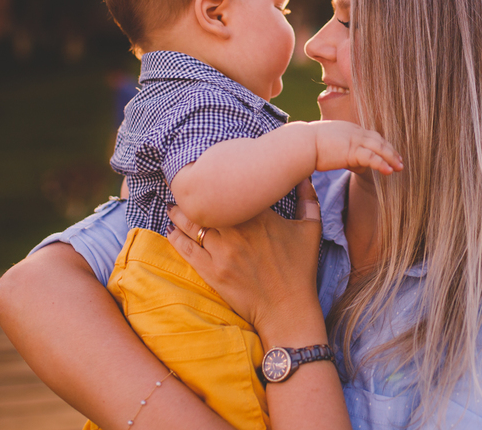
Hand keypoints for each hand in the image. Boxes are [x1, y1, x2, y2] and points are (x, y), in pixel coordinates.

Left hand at [166, 179, 325, 342]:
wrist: (287, 309)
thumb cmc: (300, 269)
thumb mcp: (310, 230)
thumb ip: (308, 199)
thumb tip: (303, 177)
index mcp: (259, 215)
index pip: (230, 187)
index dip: (218, 179)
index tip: (209, 173)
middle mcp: (237, 229)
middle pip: (205, 203)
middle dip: (192, 194)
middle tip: (183, 186)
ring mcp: (221, 250)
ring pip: (191, 223)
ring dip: (178, 212)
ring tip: (173, 206)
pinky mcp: (211, 270)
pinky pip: (185, 248)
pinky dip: (174, 236)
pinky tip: (170, 229)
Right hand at [311, 120, 402, 175]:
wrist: (300, 142)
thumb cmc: (307, 144)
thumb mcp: (327, 143)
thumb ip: (339, 150)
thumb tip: (345, 161)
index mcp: (348, 128)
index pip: (370, 135)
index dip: (381, 144)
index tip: (389, 152)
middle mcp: (354, 131)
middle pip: (378, 139)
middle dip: (390, 150)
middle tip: (400, 160)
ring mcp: (353, 140)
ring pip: (379, 147)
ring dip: (391, 157)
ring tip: (399, 167)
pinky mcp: (351, 151)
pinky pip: (371, 157)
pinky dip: (381, 164)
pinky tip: (388, 171)